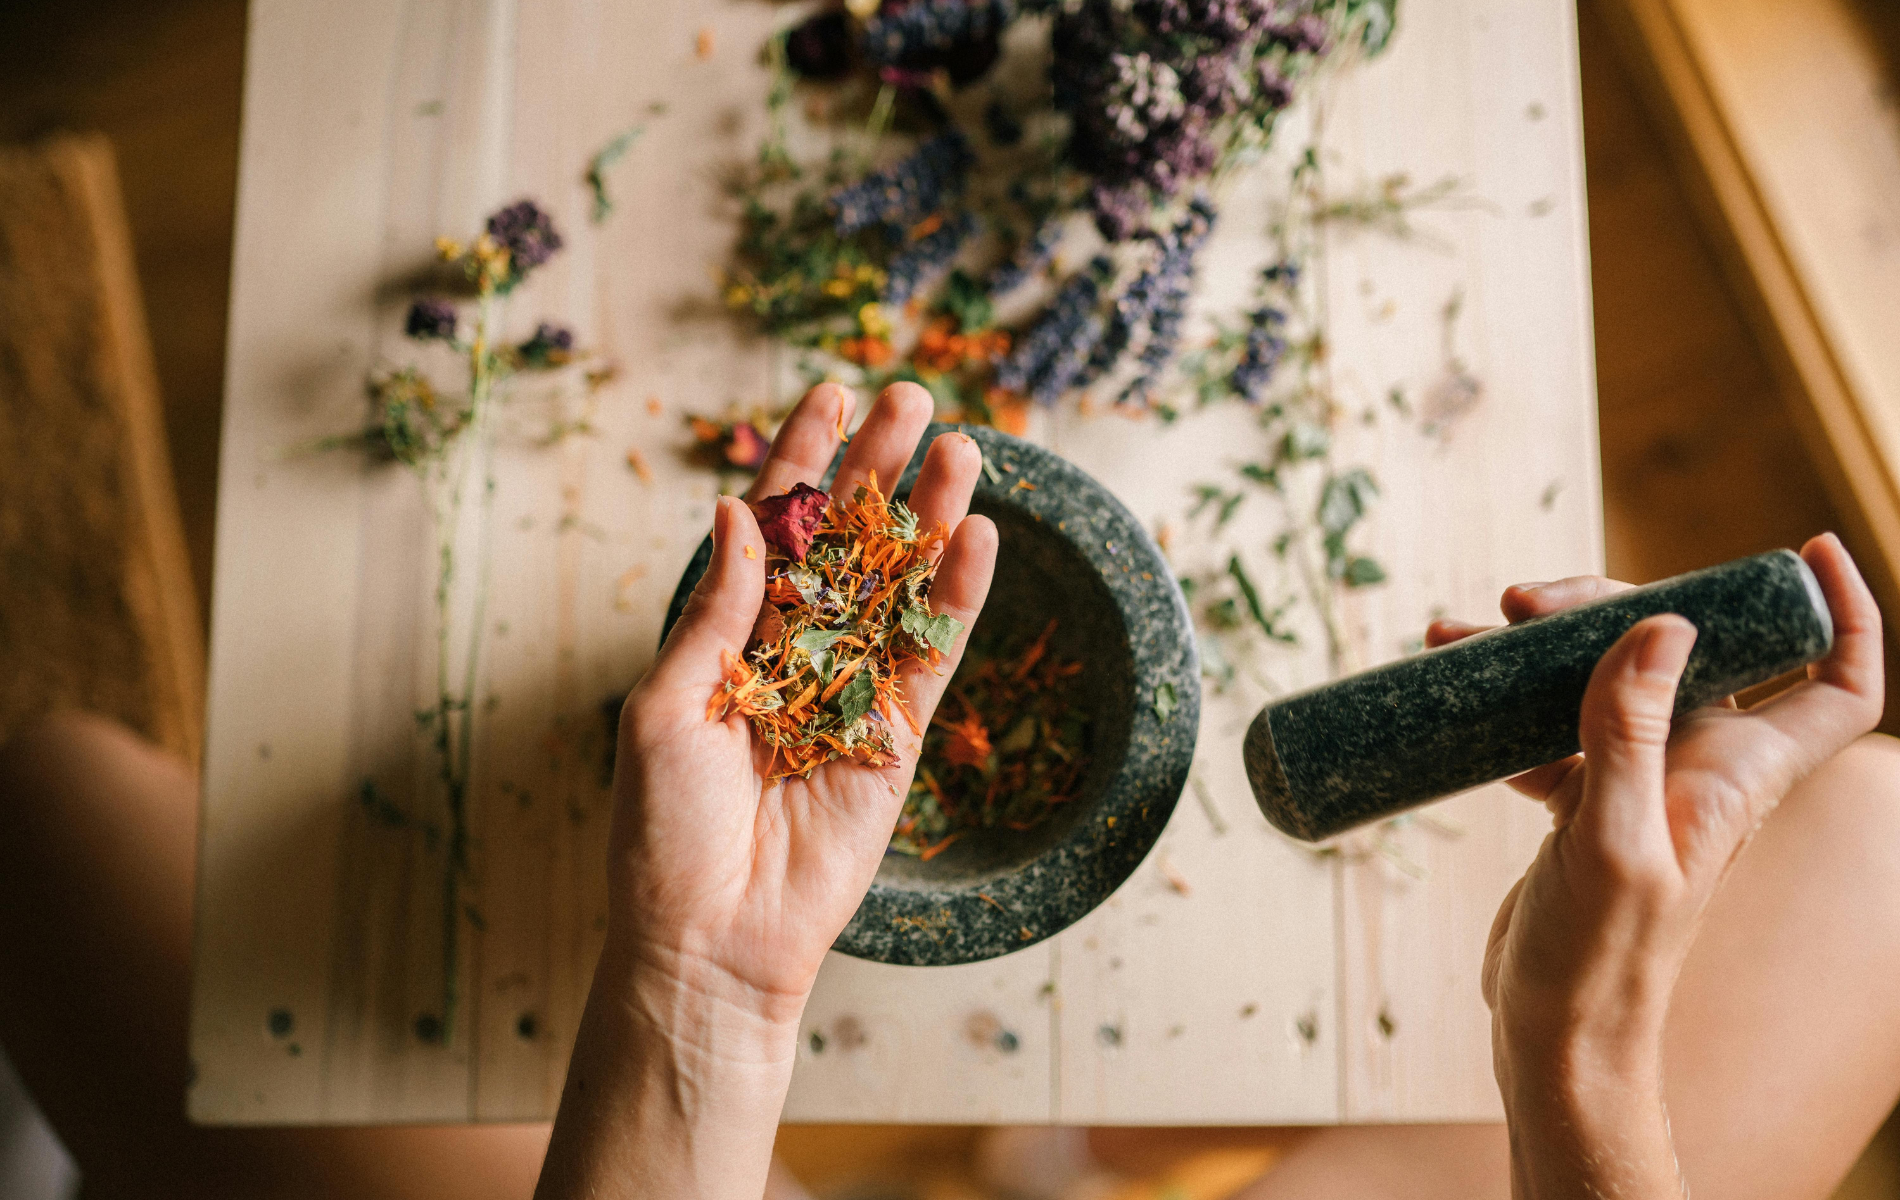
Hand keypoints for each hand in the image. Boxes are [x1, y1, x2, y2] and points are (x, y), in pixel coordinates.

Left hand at [611, 379, 994, 1015]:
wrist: (710, 939)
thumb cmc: (661, 831)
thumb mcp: (663, 706)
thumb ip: (715, 612)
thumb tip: (742, 515)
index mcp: (726, 636)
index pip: (771, 529)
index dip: (800, 460)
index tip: (829, 394)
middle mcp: (793, 651)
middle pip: (846, 541)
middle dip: (876, 469)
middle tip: (911, 397)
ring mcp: (849, 690)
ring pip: (899, 586)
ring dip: (930, 518)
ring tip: (961, 448)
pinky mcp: (896, 737)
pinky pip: (932, 656)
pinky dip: (956, 599)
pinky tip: (977, 538)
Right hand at [1426, 535, 1883, 1196]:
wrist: (1554, 1030)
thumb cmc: (1599, 958)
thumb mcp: (1612, 842)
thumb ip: (1632, 734)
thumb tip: (1662, 626)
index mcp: (1739, 774)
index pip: (1838, 685)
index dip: (1843, 613)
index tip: (1803, 551)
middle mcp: (1702, 767)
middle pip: (1689, 647)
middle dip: (1615, 605)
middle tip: (1528, 602)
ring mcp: (1641, 780)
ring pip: (1611, 676)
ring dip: (1542, 646)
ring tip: (1462, 633)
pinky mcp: (1584, 798)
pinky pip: (1557, 720)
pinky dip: (1510, 698)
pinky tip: (1461, 695)